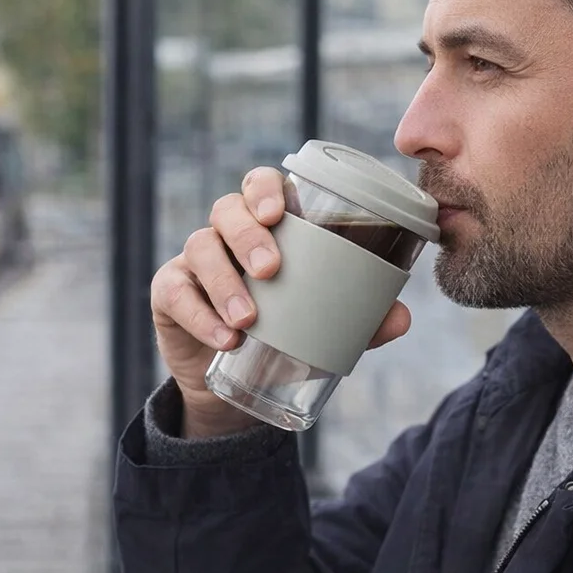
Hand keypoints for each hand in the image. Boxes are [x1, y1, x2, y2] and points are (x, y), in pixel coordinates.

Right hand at [151, 167, 412, 436]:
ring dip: (225, 282)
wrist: (239, 385)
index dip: (265, 190)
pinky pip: (177, 294)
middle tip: (271, 269)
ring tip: (249, 319)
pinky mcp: (170, 294)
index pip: (259, 187)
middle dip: (248, 235)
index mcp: (267, 227)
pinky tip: (225, 337)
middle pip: (227, 211)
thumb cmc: (287, 333)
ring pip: (201, 248)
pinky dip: (201, 315)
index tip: (280, 213)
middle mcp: (227, 235)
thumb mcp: (324, 325)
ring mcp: (194, 262)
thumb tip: (402, 317)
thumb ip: (362, 319)